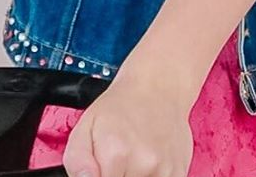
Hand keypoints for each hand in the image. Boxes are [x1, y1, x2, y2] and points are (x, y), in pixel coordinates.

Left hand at [63, 70, 193, 176]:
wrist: (158, 87)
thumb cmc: (120, 107)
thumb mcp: (85, 126)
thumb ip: (77, 162)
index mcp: (116, 153)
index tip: (102, 169)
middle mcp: (144, 163)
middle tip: (116, 164)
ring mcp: (164, 169)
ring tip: (132, 163)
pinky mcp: (178, 173)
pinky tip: (147, 165)